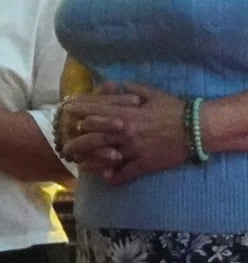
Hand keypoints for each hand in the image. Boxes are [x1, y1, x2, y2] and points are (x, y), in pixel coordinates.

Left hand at [61, 83, 189, 185]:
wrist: (197, 128)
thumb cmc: (173, 108)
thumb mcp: (150, 92)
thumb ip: (128, 89)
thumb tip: (110, 85)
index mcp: (125, 114)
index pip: (93, 113)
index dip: (77, 113)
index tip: (65, 114)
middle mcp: (125, 132)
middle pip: (92, 138)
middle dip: (75, 142)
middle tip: (65, 146)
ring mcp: (134, 150)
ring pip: (104, 157)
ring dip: (89, 162)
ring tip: (79, 164)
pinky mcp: (145, 164)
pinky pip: (125, 173)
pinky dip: (113, 176)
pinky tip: (105, 177)